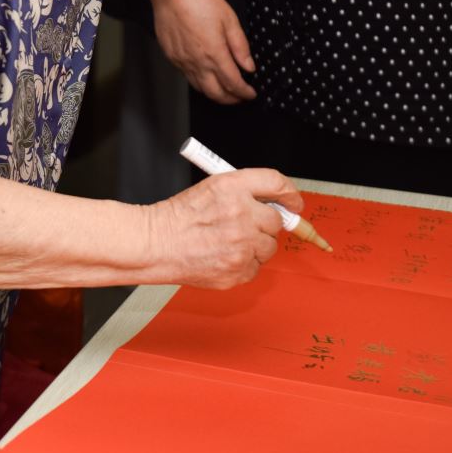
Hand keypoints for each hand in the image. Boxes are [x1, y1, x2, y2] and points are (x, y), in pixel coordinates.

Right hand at [150, 0, 255, 102]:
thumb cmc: (200, 0)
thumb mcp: (230, 20)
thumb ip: (240, 47)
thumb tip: (249, 66)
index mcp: (215, 54)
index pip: (233, 84)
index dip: (245, 92)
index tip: (251, 93)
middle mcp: (197, 62)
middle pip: (216, 93)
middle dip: (230, 100)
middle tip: (239, 97)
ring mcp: (182, 61)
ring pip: (199, 88)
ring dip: (214, 94)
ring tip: (224, 91)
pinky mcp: (171, 56)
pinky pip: (186, 76)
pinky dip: (199, 82)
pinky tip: (205, 76)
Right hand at [153, 168, 300, 288]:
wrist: (157, 245)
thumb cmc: (181, 216)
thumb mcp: (212, 187)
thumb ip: (246, 190)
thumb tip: (279, 203)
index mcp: (232, 187)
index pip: (276, 183)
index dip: (290, 193)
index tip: (294, 202)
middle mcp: (240, 214)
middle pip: (277, 220)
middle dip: (265, 224)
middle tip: (246, 226)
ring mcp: (241, 245)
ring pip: (269, 247)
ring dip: (256, 245)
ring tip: (229, 242)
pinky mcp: (239, 269)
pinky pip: (256, 267)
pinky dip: (244, 263)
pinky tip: (223, 255)